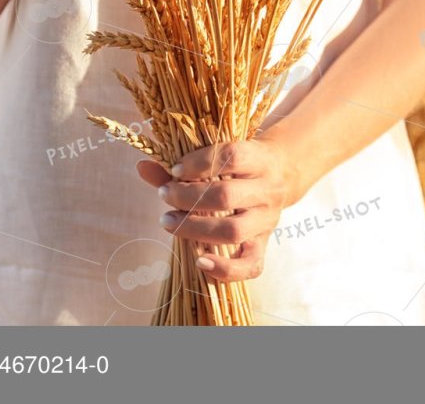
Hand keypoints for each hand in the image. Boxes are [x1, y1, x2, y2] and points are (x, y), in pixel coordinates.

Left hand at [135, 138, 304, 282]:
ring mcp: (268, 220)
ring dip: (194, 229)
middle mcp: (267, 190)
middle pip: (226, 196)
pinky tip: (199, 259)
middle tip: (164, 194)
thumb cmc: (241, 164)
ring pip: (233, 231)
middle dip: (187, 197)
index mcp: (259, 159)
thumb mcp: (221, 156)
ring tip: (167, 222)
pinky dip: (224, 269)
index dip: (198, 163)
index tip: (174, 169)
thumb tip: (142, 168)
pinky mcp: (264, 244)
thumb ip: (182, 165)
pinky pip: (250, 266)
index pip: (231, 157)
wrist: (283, 173)